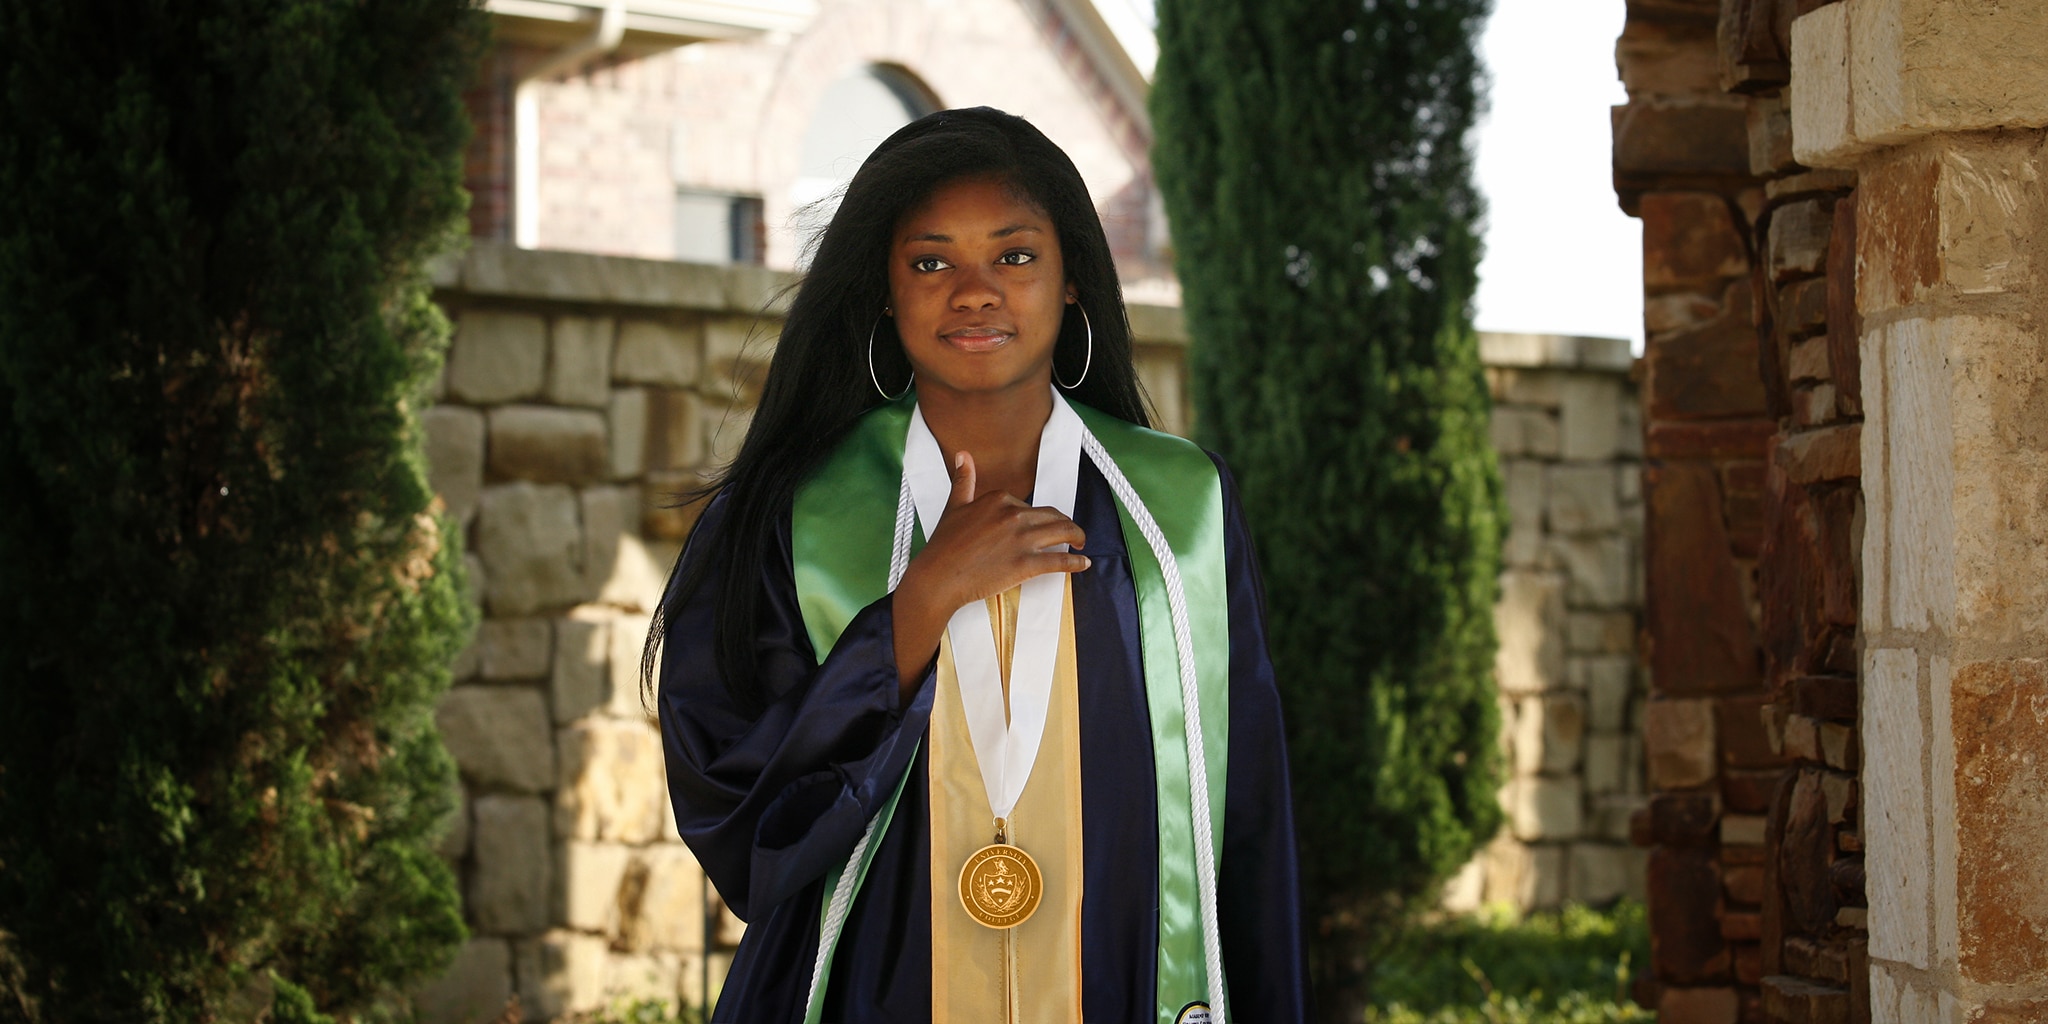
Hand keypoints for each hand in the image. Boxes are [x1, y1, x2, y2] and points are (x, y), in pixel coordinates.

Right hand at [890, 451, 1088, 694]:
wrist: (939, 577)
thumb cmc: (944, 544)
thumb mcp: (954, 506)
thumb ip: (963, 480)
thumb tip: (962, 454)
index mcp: (999, 499)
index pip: (1032, 505)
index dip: (1040, 516)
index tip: (1044, 524)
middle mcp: (1014, 515)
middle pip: (1053, 517)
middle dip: (1066, 525)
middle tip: (1072, 534)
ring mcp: (1021, 540)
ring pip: (1063, 533)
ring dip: (1077, 537)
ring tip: (1081, 543)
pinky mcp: (1026, 565)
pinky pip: (1060, 561)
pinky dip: (1076, 562)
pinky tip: (1084, 563)